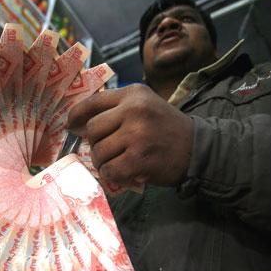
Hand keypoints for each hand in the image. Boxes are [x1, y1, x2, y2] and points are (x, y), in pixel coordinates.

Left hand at [67, 84, 193, 186]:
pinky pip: (110, 170)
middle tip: (106, 150)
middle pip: (93, 129)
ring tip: (116, 162)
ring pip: (99, 151)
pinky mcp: (140, 158)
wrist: (199, 147)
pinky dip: (112, 175)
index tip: (71, 126)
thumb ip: (116, 109)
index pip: (92, 102)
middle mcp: (134, 110)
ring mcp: (137, 134)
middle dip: (94, 144)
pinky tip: (122, 173)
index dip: (76, 115)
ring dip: (103, 162)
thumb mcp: (144, 106)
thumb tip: (80, 123)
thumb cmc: (166, 128)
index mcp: (133, 94)